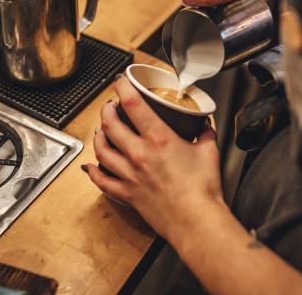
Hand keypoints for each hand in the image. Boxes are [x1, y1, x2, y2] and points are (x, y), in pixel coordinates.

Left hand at [83, 77, 223, 240]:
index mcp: (159, 139)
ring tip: (101, 129)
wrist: (195, 222)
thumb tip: (205, 125)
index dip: (122, 87)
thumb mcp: (209, 152)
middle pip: (110, 124)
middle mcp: (139, 154)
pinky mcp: (127, 193)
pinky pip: (102, 180)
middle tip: (111, 105)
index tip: (121, 80)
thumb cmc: (202, 191)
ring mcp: (130, 174)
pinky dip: (94, 171)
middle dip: (107, 109)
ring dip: (98, 136)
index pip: (133, 104)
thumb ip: (205, 134)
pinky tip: (92, 166)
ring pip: (101, 149)